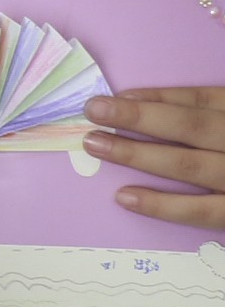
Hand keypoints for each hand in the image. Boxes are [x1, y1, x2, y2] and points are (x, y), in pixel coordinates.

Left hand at [84, 87, 224, 230]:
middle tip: (93, 110)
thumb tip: (152, 107)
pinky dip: (161, 204)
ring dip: (138, 155)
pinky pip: (200, 211)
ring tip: (95, 144)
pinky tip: (123, 196)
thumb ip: (214, 119)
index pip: (204, 100)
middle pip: (191, 126)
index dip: (159, 97)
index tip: (118, 95)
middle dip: (139, 118)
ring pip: (188, 165)